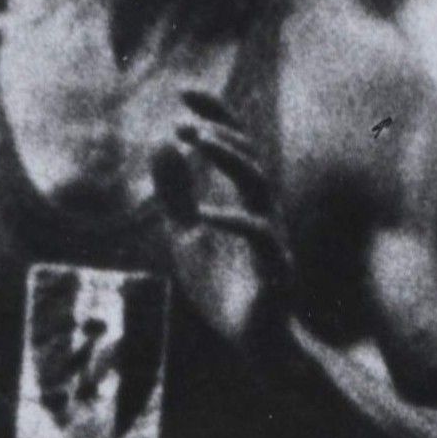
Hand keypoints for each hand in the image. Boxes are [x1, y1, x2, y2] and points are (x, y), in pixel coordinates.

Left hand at [150, 88, 296, 359]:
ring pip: (259, 184)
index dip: (215, 115)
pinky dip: (231, 221)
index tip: (185, 91)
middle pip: (249, 156)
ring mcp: (272, 238)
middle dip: (218, 133)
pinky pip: (259, 236)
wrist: (257, 345)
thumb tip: (160, 144)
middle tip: (182, 123)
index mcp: (244, 200)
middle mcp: (263, 211)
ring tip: (196, 140)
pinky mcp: (276, 270)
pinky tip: (203, 216)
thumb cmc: (225, 289)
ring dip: (228, 157)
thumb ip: (175, 195)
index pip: (235, 145)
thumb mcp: (187, 236)